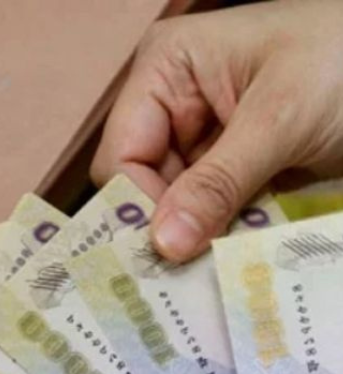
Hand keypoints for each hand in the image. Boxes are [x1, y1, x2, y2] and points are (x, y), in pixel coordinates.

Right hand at [91, 0, 342, 261]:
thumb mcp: (281, 119)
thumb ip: (219, 181)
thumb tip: (164, 245)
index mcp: (166, 69)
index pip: (122, 154)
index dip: (138, 205)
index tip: (166, 255)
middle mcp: (174, 104)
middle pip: (145, 184)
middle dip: (171, 225)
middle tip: (191, 273)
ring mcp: (206, 138)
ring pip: (178, 205)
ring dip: (202, 236)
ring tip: (221, 267)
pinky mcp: (236, 167)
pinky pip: (214, 210)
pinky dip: (227, 234)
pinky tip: (239, 255)